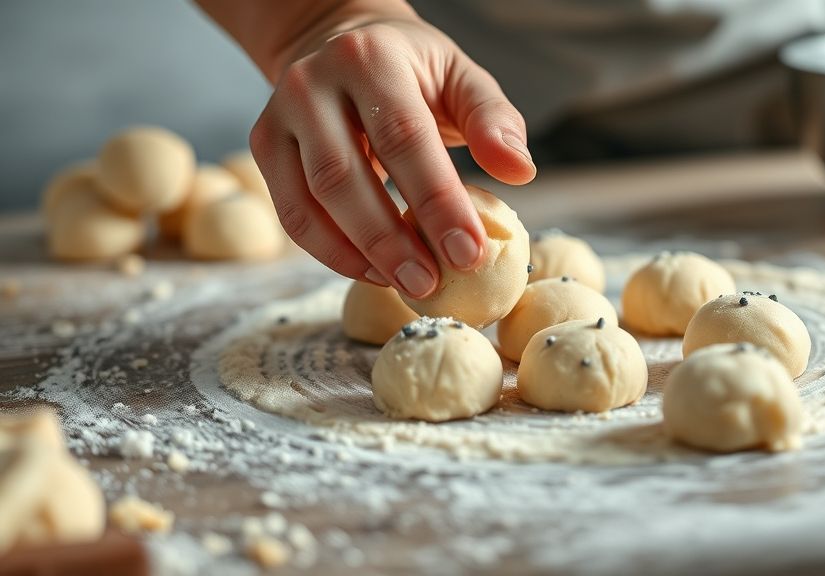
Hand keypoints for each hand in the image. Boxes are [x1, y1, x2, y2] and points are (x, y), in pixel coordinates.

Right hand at [249, 15, 536, 298]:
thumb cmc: (414, 70)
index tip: (469, 252)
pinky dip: (331, 253)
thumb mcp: (462, 78)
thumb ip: (494, 121)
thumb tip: (520, 172)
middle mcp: (312, 84)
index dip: (436, 201)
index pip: (404, 138)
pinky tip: (372, 271)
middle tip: (431, 284)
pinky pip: (292, 214)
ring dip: (359, 255)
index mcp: (370, 59)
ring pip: (310, 202)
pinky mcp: (264, 147)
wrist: (341, 40)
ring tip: (407, 285)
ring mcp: (279, 115)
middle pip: (345, 177)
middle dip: (391, 241)